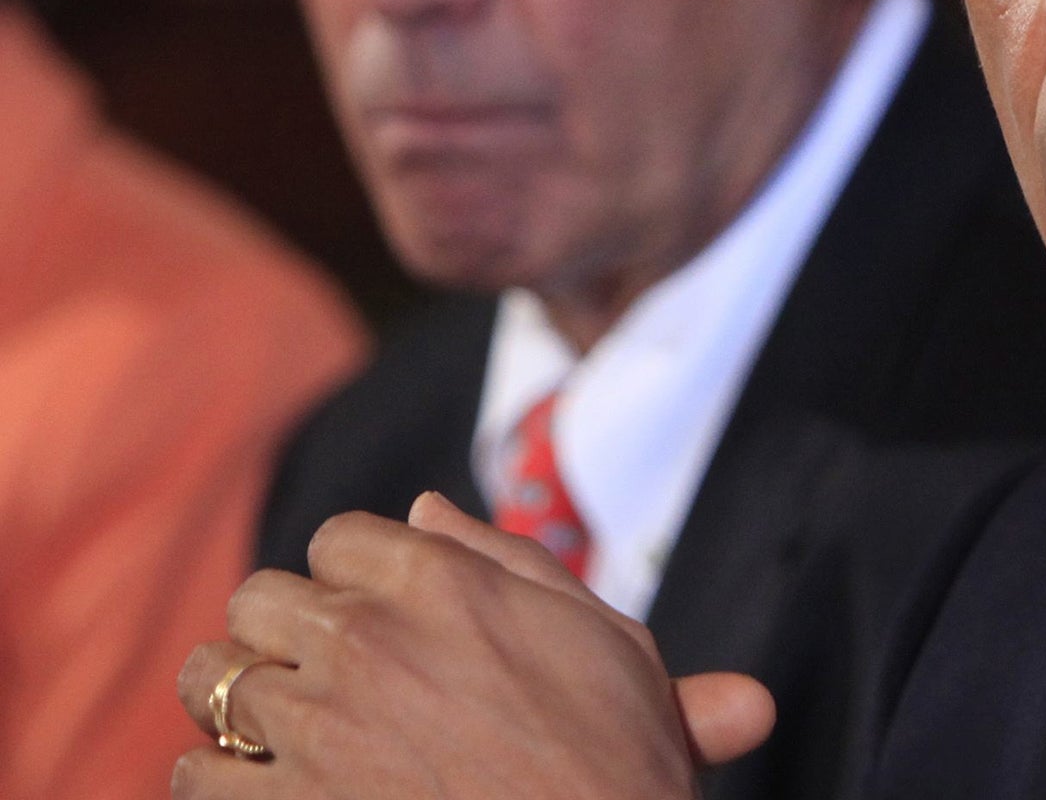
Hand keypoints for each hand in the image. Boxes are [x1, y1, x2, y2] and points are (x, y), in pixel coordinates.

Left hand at [174, 493, 774, 797]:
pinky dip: (219, 778)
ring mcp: (314, 728)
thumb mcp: (598, 631)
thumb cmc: (615, 757)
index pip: (337, 540)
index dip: (354, 580)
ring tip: (283, 733)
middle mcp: (365, 640)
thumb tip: (421, 508)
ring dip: (241, 702)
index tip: (376, 621)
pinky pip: (193, 772)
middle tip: (323, 675)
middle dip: (286, 631)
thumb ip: (501, 557)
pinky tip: (270, 789)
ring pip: (211, 679)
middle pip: (259, 599)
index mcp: (439, 582)